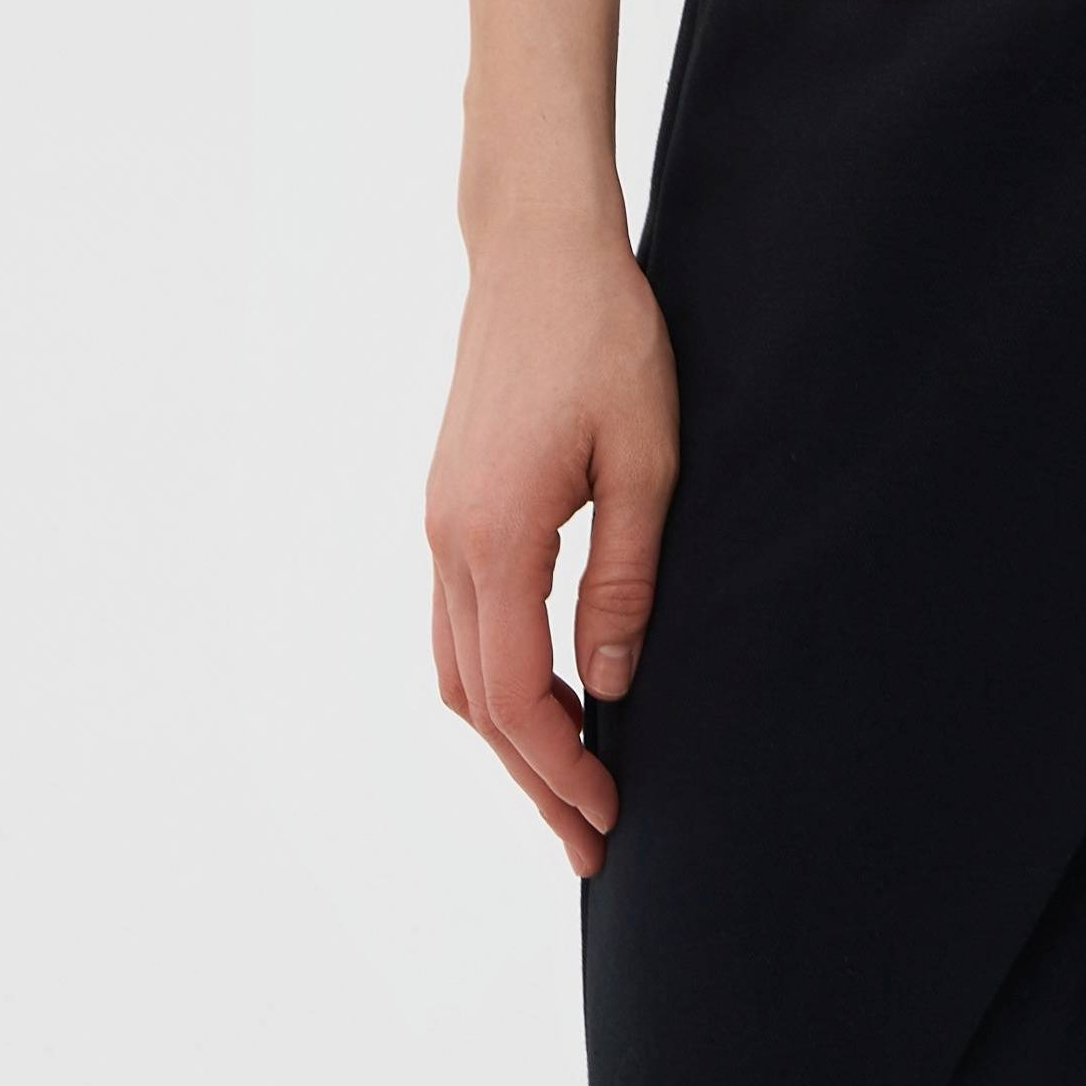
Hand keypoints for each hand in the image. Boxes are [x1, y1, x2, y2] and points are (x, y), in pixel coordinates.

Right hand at [425, 216, 680, 872]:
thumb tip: (615, 685)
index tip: (607, 815)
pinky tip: (546, 690)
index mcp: (496, 536)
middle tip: (590, 838)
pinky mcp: (449, 501)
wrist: (538, 248)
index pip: (517, 695)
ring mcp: (440, 520)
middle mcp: (449, 539)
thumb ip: (624, 575)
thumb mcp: (645, 456)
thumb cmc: (606, 335)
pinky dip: (494, 677)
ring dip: (509, 733)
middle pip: (477, 700)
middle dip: (532, 777)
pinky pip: (458, 620)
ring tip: (569, 781)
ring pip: (458, 666)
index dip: (559, 767)